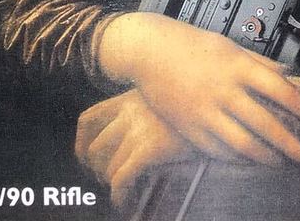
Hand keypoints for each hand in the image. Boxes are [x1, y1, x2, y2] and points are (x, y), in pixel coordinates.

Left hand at [75, 90, 193, 206]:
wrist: (218, 104)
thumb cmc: (191, 106)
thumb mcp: (160, 98)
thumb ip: (140, 110)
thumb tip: (121, 139)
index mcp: (128, 98)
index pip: (88, 119)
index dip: (80, 144)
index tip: (85, 159)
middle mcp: (129, 111)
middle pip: (94, 148)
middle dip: (96, 171)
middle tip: (106, 180)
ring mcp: (139, 129)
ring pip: (108, 167)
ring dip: (110, 185)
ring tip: (121, 193)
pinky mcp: (150, 147)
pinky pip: (121, 179)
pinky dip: (118, 195)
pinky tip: (124, 202)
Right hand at [97, 12, 299, 164]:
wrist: (148, 50)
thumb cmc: (190, 44)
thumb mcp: (228, 45)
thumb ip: (258, 61)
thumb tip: (286, 75)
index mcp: (237, 65)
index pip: (279, 89)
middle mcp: (223, 90)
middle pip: (265, 123)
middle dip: (289, 142)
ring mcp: (205, 111)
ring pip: (242, 143)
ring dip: (265, 156)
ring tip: (279, 162)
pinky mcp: (189, 127)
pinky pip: (218, 150)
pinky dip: (236, 159)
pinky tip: (248, 160)